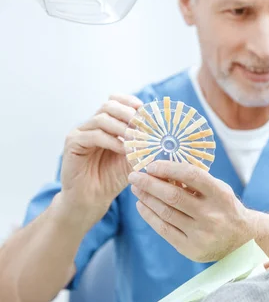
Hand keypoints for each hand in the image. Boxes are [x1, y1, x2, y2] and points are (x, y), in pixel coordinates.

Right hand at [59, 93, 141, 221]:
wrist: (92, 199)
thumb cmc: (111, 179)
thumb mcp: (131, 159)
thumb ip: (141, 145)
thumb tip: (161, 134)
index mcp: (105, 124)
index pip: (115, 101)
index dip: (130, 102)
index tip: (145, 109)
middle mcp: (91, 125)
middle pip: (109, 106)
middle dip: (128, 113)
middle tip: (142, 124)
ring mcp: (80, 132)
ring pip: (102, 119)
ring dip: (122, 127)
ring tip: (136, 138)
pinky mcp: (73, 143)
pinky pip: (94, 135)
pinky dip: (111, 141)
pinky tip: (123, 149)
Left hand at [128, 160, 252, 261]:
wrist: (242, 240)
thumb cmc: (224, 207)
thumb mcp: (219, 189)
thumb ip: (195, 180)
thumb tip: (162, 168)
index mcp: (220, 195)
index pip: (191, 175)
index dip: (168, 168)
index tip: (151, 165)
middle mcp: (211, 215)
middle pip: (173, 196)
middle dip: (149, 184)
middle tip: (134, 176)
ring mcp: (201, 234)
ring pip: (165, 212)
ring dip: (146, 198)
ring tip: (136, 189)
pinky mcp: (191, 249)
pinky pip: (164, 229)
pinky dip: (149, 216)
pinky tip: (141, 206)